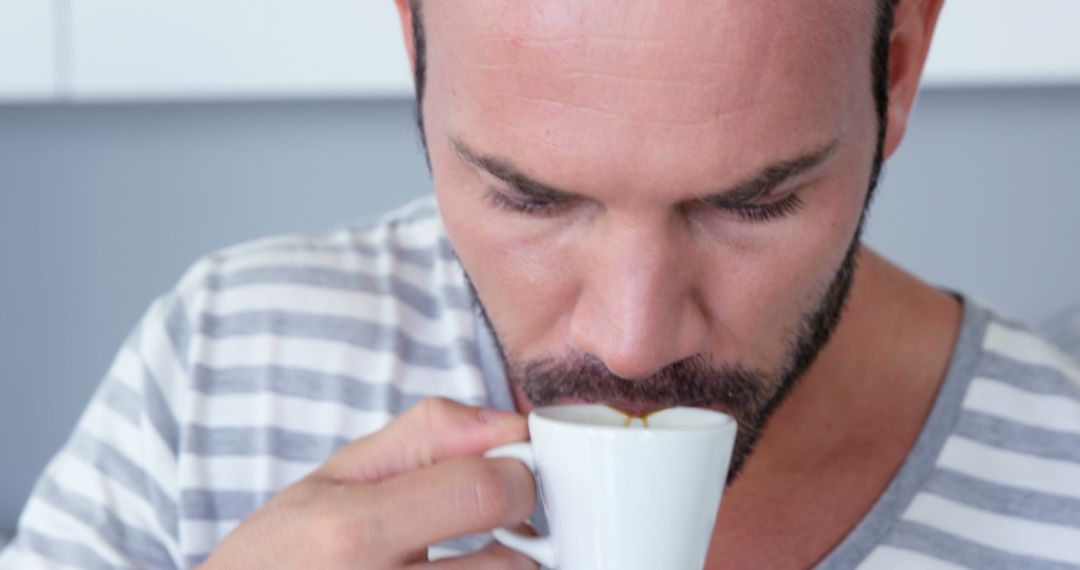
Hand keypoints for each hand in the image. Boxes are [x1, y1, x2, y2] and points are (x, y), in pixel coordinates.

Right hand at [197, 398, 537, 568]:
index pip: (483, 491)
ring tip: (470, 558)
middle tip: (500, 523)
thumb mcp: (334, 479)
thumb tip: (506, 424)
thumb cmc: (280, 555)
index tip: (513, 473)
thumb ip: (425, 438)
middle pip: (512, 561)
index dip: (517, 474)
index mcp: (352, 532)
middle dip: (520, 532)